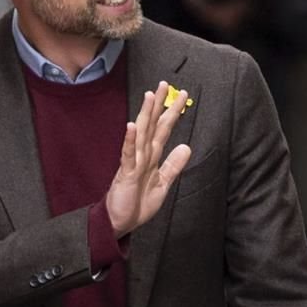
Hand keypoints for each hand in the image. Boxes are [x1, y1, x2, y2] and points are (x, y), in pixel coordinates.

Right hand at [106, 81, 191, 236]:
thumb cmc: (137, 203)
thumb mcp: (163, 184)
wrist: (120, 222)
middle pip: (152, 125)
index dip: (172, 113)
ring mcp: (133, 163)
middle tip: (164, 84)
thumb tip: (186, 147)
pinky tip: (132, 126)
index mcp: (151, 157)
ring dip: (145, 115)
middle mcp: (142, 155)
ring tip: (149, 97)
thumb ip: (173, 165)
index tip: (180, 95)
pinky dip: (130, 140)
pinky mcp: (126, 174)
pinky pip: (128, 155)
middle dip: (158, 105)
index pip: (163, 130)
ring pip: (140, 135)